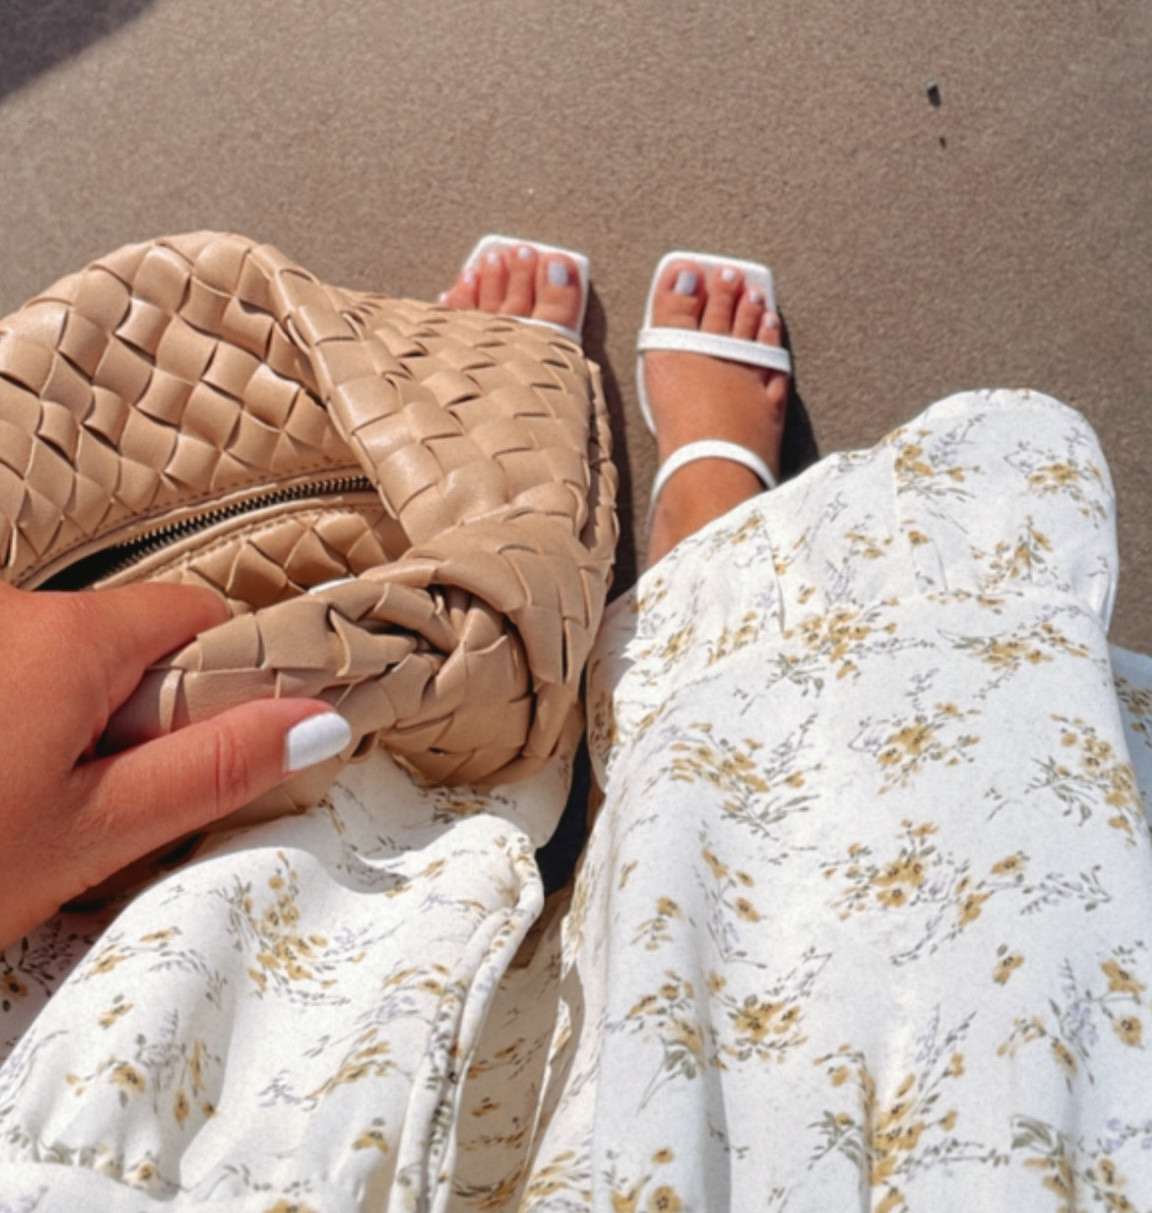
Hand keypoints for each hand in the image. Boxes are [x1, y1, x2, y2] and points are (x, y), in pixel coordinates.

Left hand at [0, 581, 349, 946]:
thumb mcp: (93, 832)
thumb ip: (213, 769)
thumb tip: (321, 720)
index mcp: (71, 637)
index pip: (196, 615)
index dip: (227, 675)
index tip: (215, 746)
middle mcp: (10, 609)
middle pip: (126, 639)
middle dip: (143, 712)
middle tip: (113, 803)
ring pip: (60, 662)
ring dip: (75, 725)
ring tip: (35, 811)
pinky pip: (7, 674)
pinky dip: (20, 723)